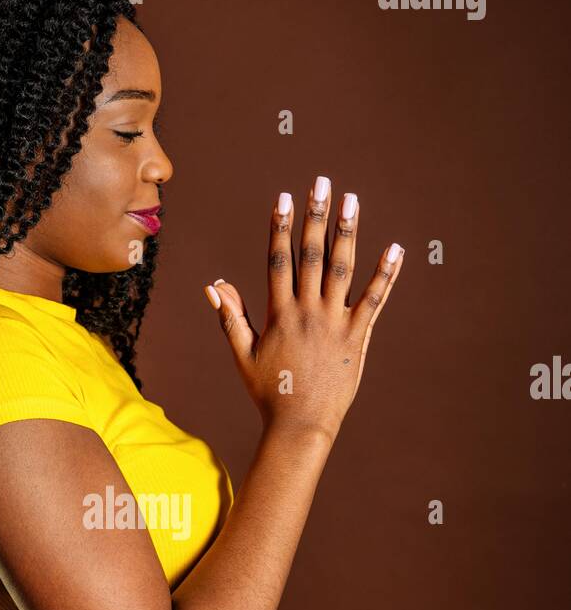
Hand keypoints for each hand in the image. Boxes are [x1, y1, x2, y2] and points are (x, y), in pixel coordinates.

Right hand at [204, 175, 403, 440]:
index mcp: (279, 314)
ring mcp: (335, 323)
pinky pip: (374, 299)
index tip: (282, 198)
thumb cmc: (269, 392)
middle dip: (315, 216)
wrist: (300, 426)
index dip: (281, 227)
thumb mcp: (243, 355)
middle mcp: (308, 312)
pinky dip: (385, 273)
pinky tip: (395, 248)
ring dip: (348, 232)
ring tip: (352, 200)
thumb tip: (214, 285)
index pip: (279, 260)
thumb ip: (230, 317)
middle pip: (312, 254)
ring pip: (342, 268)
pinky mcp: (358, 337)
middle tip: (320, 183)